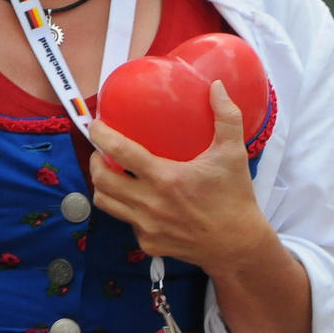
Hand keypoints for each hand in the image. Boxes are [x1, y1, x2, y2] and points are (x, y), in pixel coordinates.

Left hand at [89, 81, 267, 268]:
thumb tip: (217, 87)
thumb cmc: (235, 198)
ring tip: (112, 174)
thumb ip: (226, 118)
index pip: (120, 152)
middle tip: (103, 151)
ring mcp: (147, 226)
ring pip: (106, 203)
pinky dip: (128, 209)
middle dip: (95, 161)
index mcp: (166, 178)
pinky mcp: (149, 243)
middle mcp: (150, 203)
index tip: (96, 125)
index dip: (101, 135)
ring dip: (104, 186)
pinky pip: (127, 222)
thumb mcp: (234, 154)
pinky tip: (141, 201)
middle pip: (102, 180)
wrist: (238, 246)